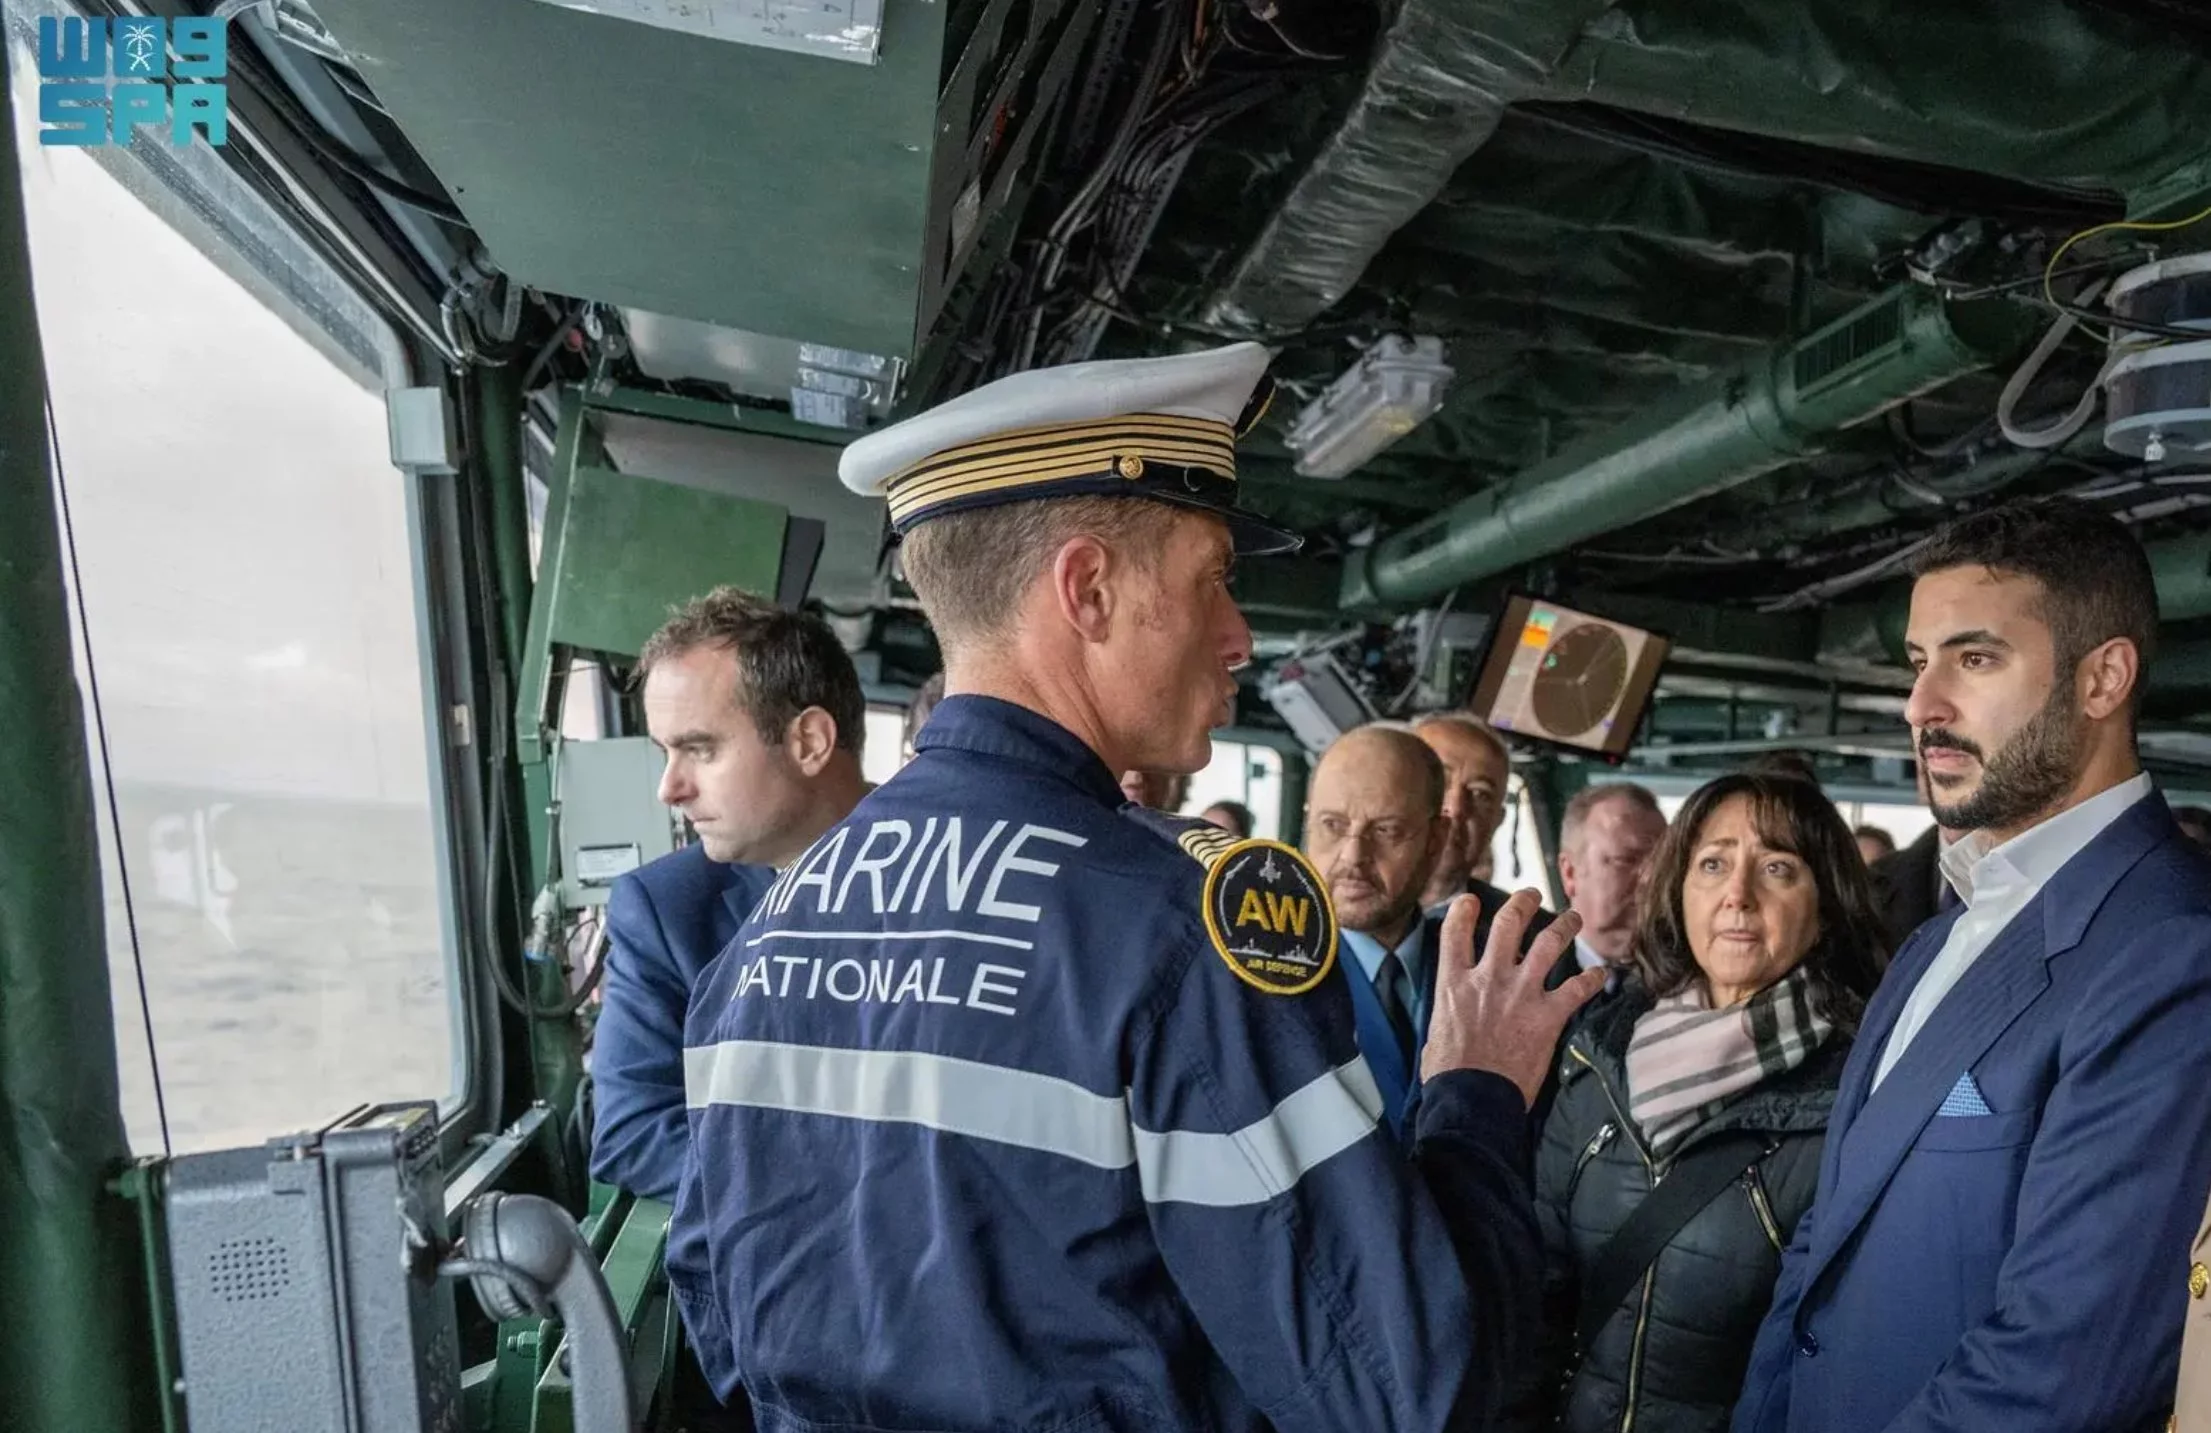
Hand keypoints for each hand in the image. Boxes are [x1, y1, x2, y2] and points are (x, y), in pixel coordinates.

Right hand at [1421, 889, 1605, 1107]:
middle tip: (1532, 895)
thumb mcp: (1436, 1030)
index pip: (1456, 931)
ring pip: (1548, 944)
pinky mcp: (1548, 1016)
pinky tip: (1601, 973)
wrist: (1473, 1097)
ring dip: (1564, 926)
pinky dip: (1593, 979)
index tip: (1471, 900)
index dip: (1463, 910)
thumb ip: (1450, 1010)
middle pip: (1508, 925)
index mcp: (1455, 982)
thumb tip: (1454, 1011)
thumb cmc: (1448, 1072)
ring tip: (1574, 917)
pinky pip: (1577, 988)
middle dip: (1522, 903)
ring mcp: (1521, 994)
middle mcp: (1489, 978)